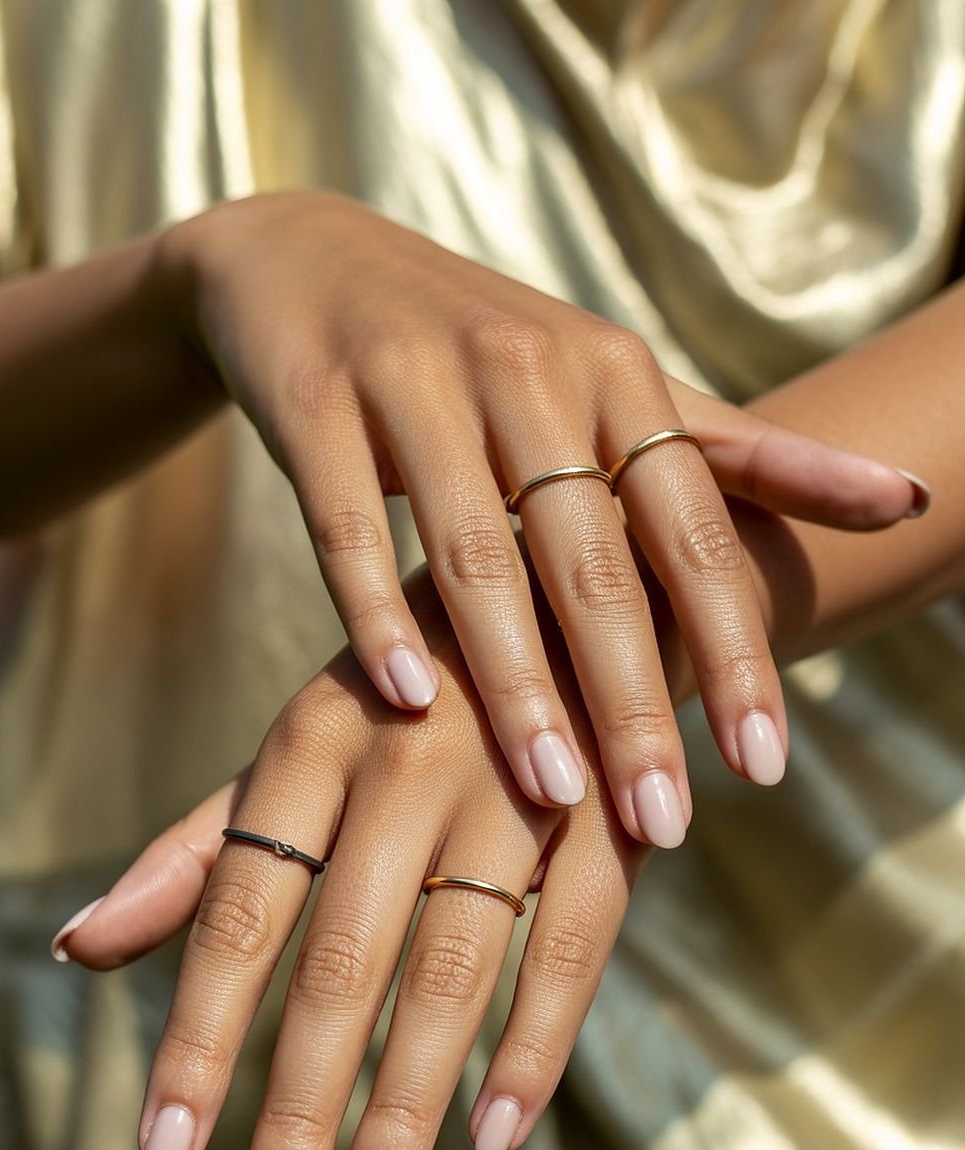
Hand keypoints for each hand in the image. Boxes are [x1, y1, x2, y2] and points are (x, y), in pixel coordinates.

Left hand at [54, 562, 649, 1149]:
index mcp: (315, 738)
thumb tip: (78, 945)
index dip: (199, 1036)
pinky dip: (536, 1043)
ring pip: (456, 965)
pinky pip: (576, 943)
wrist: (583, 587)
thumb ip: (202, 846)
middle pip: (343, 957)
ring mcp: (518, 784)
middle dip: (303, 1105)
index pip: (238, 909)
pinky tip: (492, 1135)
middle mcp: (407, 760)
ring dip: (410, 1102)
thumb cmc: (413, 686)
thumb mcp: (302, 742)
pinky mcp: (613, 814)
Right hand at [159, 189, 922, 844]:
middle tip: (661, 822)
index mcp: (618, 376)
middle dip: (634, 700)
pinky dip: (377, 612)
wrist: (313, 260)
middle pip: (595, 560)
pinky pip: (350, 523)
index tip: (763, 769)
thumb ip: (744, 454)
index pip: (696, 532)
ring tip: (553, 792)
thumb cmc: (486, 352)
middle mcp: (532, 370)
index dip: (737, 650)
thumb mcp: (618, 387)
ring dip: (517, 680)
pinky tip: (406, 701)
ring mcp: (419, 380)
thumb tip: (910, 500)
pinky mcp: (319, 398)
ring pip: (478, 552)